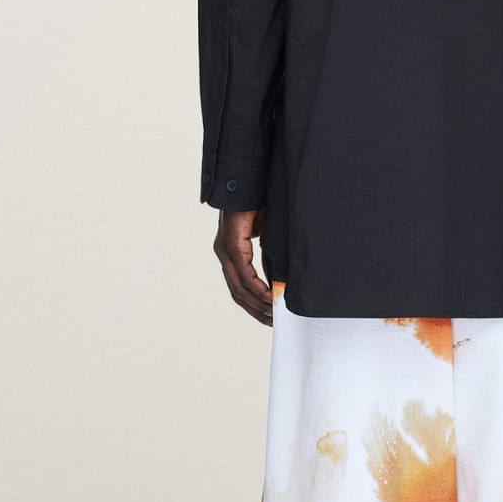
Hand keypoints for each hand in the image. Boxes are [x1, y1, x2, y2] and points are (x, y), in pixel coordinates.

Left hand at [213, 206, 273, 323]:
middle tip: (274, 323)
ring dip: (257, 303)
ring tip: (274, 313)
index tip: (270, 317)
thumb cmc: (261, 203)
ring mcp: (225, 249)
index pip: (239, 287)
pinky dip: (256, 287)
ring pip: (239, 287)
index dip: (253, 305)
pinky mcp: (230, 242)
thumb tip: (278, 285)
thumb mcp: (269, 238)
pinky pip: (243, 273)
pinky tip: (269, 296)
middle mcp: (224, 252)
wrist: (253, 178)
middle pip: (237, 293)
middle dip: (256, 310)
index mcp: (231, 252)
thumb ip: (270, 261)